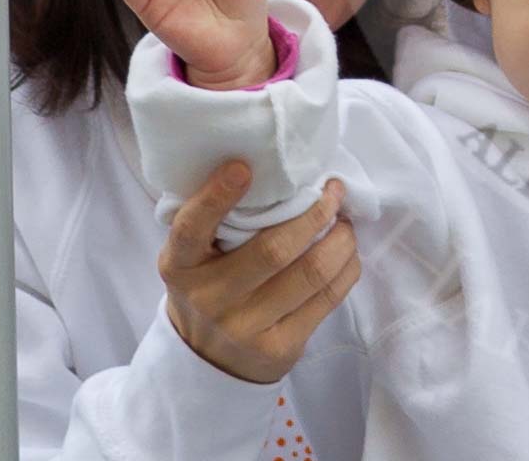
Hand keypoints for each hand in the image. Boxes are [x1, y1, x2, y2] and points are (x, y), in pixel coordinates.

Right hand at [158, 162, 359, 383]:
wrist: (208, 361)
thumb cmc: (210, 286)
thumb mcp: (195, 257)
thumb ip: (218, 222)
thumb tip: (273, 169)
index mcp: (181, 266)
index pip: (191, 230)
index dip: (215, 197)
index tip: (243, 167)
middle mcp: (209, 299)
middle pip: (274, 250)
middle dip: (315, 214)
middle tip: (333, 192)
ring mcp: (244, 328)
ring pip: (311, 273)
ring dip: (341, 239)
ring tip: (345, 223)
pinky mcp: (279, 348)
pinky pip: (327, 298)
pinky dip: (347, 267)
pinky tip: (347, 254)